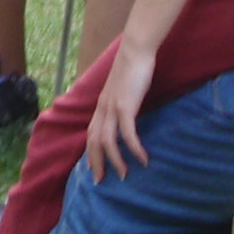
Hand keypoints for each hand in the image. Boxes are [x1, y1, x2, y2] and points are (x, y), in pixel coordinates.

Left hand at [85, 41, 156, 180]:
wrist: (136, 51)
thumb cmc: (132, 69)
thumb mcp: (123, 90)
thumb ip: (122, 104)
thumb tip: (127, 118)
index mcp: (101, 106)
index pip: (90, 134)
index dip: (90, 154)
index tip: (93, 170)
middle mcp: (102, 109)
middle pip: (94, 142)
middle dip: (96, 164)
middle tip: (101, 182)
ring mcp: (112, 108)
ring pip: (107, 142)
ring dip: (116, 161)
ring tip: (124, 175)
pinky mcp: (125, 106)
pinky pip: (128, 133)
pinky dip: (134, 148)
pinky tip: (143, 159)